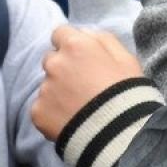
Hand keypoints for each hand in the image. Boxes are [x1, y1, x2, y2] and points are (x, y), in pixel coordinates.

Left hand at [32, 25, 144, 140]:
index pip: (60, 34)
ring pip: (47, 86)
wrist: (120, 134)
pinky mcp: (38, 113)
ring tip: (80, 108)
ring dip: (59, 93)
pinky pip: (42, 109)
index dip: (70, 45)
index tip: (81, 58)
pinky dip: (53, 114)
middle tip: (82, 87)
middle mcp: (55, 63)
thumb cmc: (128, 93)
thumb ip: (102, 38)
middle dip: (63, 69)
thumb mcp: (126, 58)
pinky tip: (72, 121)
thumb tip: (84, 32)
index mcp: (75, 45)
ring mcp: (45, 89)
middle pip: (51, 60)